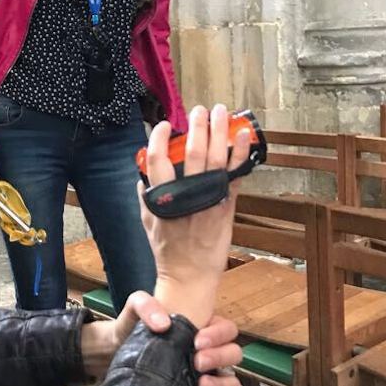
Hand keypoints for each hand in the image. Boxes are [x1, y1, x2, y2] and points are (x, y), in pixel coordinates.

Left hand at [80, 292, 241, 385]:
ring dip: (220, 384)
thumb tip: (163, 323)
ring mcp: (202, 373)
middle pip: (233, 354)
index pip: (227, 329)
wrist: (114, 351)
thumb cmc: (132, 325)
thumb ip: (146, 305)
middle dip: (219, 358)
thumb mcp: (136, 306)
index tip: (197, 340)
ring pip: (229, 380)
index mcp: (201, 326)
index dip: (219, 335)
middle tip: (197, 361)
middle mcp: (207, 349)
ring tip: (200, 385)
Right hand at [138, 103, 250, 327]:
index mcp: (162, 197)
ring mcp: (209, 199)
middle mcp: (186, 195)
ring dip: (218, 130)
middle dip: (196, 126)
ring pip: (215, 157)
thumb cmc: (168, 250)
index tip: (165, 126)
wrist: (190, 275)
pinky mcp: (226, 205)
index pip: (157, 159)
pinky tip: (242, 135)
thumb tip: (143, 176)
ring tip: (220, 112)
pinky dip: (240, 153)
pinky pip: (234, 174)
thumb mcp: (147, 222)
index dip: (160, 138)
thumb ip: (145, 197)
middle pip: (192, 152)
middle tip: (199, 110)